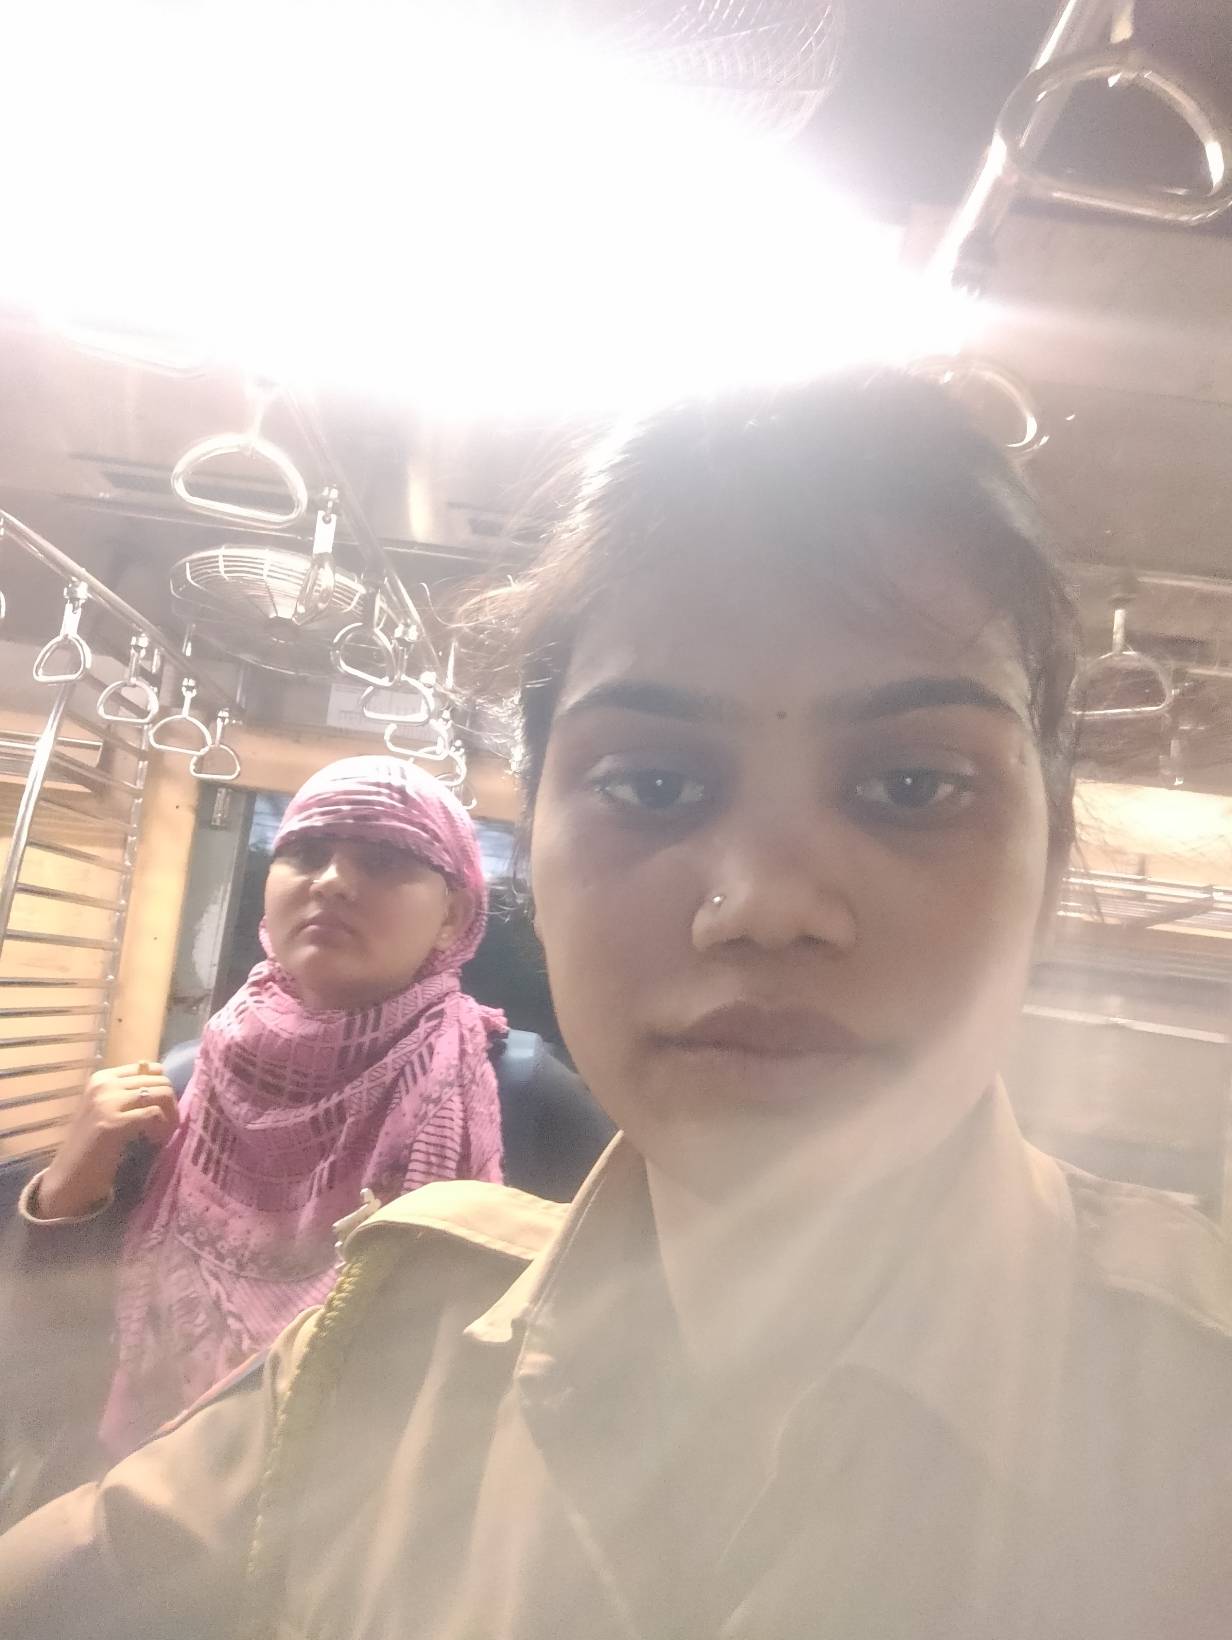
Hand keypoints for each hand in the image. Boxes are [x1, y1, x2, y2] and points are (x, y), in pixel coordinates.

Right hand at [35, 1062, 178, 1219]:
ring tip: (161, 1134)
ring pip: (162, 1094)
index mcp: (102, 1078)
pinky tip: (154, 1141)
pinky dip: (162, 1128)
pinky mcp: (113, 1123)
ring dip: (170, 1116)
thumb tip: (157, 1070)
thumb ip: (130, 1091)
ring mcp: (107, 1102)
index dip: (164, 1089)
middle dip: (171, 1105)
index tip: (162, 1110)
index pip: (151, 1069)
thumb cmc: (93, 1145)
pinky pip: (154, 1114)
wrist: (70, 1176)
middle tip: (166, 1127)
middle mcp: (103, 1084)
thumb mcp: (110, 1109)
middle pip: (160, 1081)